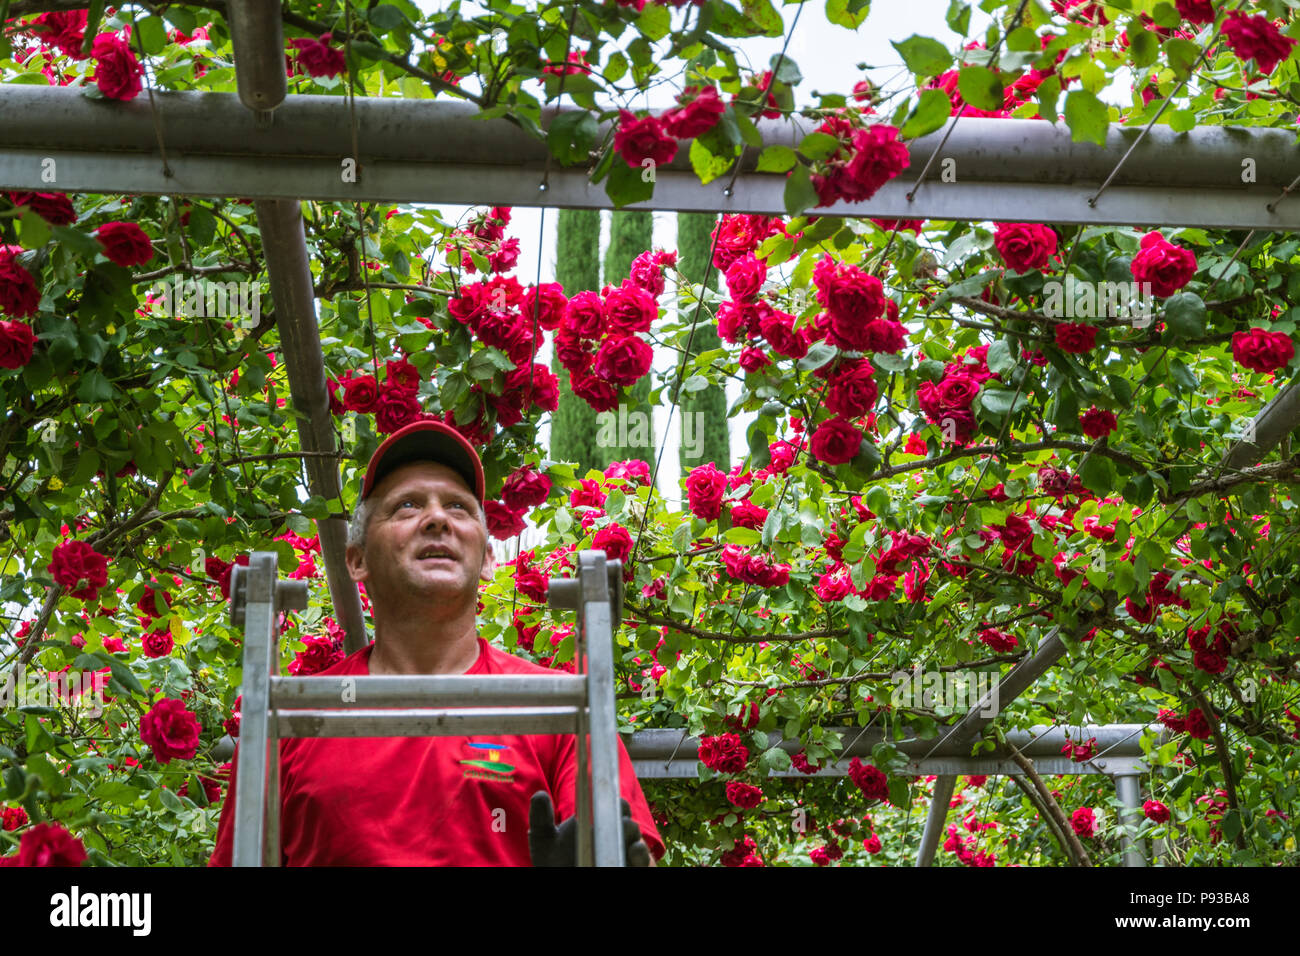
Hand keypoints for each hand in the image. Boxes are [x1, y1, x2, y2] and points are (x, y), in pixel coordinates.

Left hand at [528, 791, 650, 866]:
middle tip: (612, 821)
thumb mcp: (544, 840)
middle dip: (623, 820)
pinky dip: (640, 856)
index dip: (612, 802)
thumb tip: (539, 794)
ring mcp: (623, 854)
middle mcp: (614, 836)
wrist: (562, 877)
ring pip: (637, 841)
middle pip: (628, 822)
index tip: (603, 801)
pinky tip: (632, 852)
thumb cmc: (555, 861)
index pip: (614, 805)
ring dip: (631, 839)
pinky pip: (644, 862)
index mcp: (599, 822)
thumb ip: (540, 818)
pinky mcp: (631, 867)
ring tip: (621, 841)